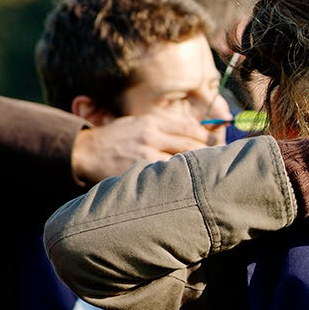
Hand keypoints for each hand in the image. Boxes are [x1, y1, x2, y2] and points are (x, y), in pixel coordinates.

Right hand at [71, 112, 222, 185]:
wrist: (86, 152)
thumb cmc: (115, 138)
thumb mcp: (138, 124)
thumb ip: (163, 129)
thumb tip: (194, 135)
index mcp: (152, 122)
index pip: (189, 129)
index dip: (209, 137)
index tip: (220, 143)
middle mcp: (151, 136)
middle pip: (190, 146)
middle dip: (209, 155)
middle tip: (222, 163)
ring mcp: (145, 155)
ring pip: (181, 163)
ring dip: (197, 170)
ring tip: (210, 177)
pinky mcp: (139, 171)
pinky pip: (166, 177)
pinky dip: (180, 181)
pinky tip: (189, 187)